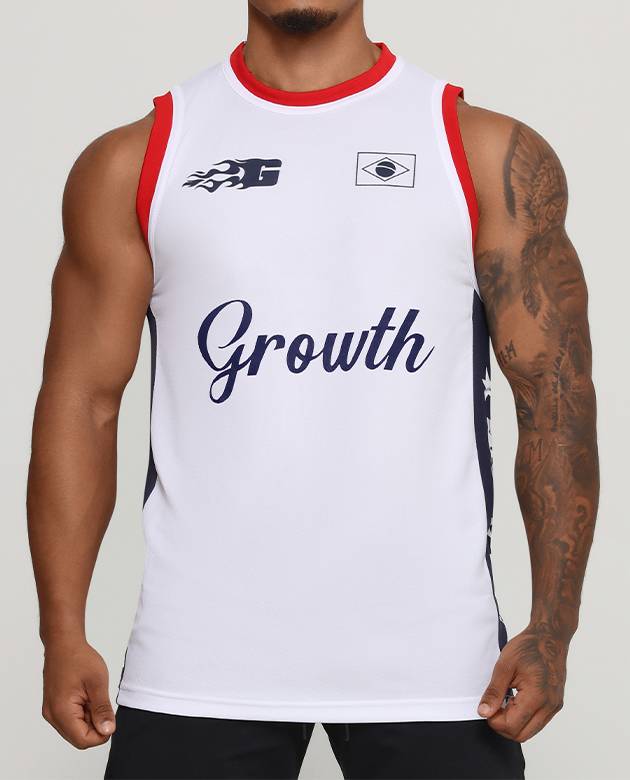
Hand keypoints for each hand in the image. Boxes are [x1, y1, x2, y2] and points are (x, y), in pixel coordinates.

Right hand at [42, 639, 115, 748]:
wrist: (63, 644)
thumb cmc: (78, 659)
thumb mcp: (97, 683)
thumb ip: (102, 710)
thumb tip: (108, 730)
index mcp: (61, 712)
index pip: (83, 741)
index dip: (101, 734)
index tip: (110, 716)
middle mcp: (52, 716)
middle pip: (79, 738)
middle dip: (95, 726)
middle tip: (101, 702)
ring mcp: (52, 712)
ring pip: (75, 729)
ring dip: (89, 719)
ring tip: (93, 696)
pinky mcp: (54, 706)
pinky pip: (70, 720)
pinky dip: (82, 713)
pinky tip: (87, 696)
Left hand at [477, 623, 567, 741]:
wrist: (550, 636)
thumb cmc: (528, 647)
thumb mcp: (505, 665)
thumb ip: (494, 691)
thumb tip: (484, 712)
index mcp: (537, 696)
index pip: (512, 726)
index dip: (494, 721)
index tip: (487, 706)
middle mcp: (549, 706)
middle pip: (521, 735)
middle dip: (503, 725)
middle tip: (494, 705)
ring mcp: (554, 706)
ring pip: (530, 731)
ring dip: (513, 722)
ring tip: (505, 700)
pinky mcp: (555, 703)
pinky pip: (537, 722)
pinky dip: (523, 717)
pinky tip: (515, 699)